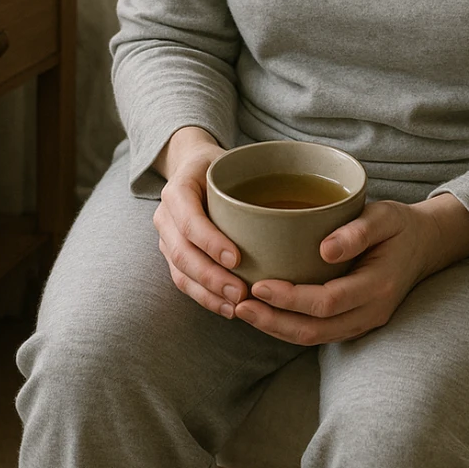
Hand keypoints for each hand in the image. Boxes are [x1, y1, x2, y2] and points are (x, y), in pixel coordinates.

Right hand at [151, 127, 249, 317]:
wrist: (191, 166)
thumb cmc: (220, 166)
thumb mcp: (232, 159)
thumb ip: (256, 173)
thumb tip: (302, 196)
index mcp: (178, 189)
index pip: (190, 220)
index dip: (210, 242)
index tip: (237, 259)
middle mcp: (166, 215)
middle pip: (182, 253)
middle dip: (211, 277)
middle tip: (241, 293)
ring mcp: (166, 238)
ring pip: (181, 273)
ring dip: (208, 293)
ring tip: (236, 307)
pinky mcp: (173, 255)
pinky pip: (184, 281)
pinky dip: (205, 297)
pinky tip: (228, 308)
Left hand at [233, 191, 468, 344]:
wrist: (424, 245)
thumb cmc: (399, 225)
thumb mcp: (385, 216)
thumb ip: (358, 231)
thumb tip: (325, 249)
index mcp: (378, 286)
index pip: (328, 301)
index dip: (291, 299)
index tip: (260, 284)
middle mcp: (371, 312)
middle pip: (315, 330)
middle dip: (273, 322)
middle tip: (239, 305)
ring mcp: (364, 322)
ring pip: (314, 338)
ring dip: (277, 329)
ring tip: (244, 311)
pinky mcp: (354, 322)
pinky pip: (319, 333)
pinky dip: (289, 326)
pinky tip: (266, 312)